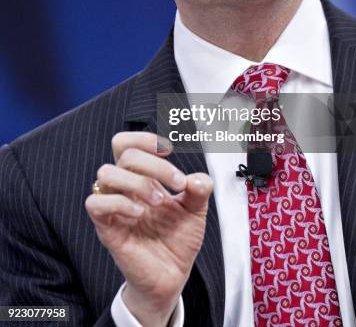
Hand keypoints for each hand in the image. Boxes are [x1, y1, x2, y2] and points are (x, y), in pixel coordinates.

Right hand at [85, 132, 212, 326]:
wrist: (172, 276)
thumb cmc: (177, 239)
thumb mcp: (195, 210)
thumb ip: (199, 190)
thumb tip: (199, 178)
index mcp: (142, 177)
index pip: (127, 144)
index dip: (144, 138)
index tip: (168, 148)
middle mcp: (125, 187)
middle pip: (123, 152)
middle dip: (155, 163)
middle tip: (176, 183)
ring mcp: (114, 206)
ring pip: (106, 172)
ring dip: (137, 181)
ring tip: (159, 200)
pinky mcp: (107, 228)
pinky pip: (96, 203)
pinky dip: (119, 202)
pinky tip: (140, 212)